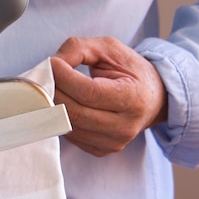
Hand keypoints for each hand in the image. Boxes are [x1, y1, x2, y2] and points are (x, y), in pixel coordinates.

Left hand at [51, 37, 167, 156]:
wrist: (153, 99)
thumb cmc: (129, 71)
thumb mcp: (108, 49)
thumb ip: (78, 49)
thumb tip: (50, 65)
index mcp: (133, 98)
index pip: (88, 92)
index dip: (64, 77)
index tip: (51, 63)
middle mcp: (125, 126)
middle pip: (73, 111)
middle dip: (52, 91)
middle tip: (44, 76)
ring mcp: (113, 142)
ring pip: (67, 125)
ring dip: (51, 105)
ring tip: (50, 88)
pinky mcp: (100, 150)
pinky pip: (68, 135)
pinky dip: (59, 118)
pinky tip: (61, 104)